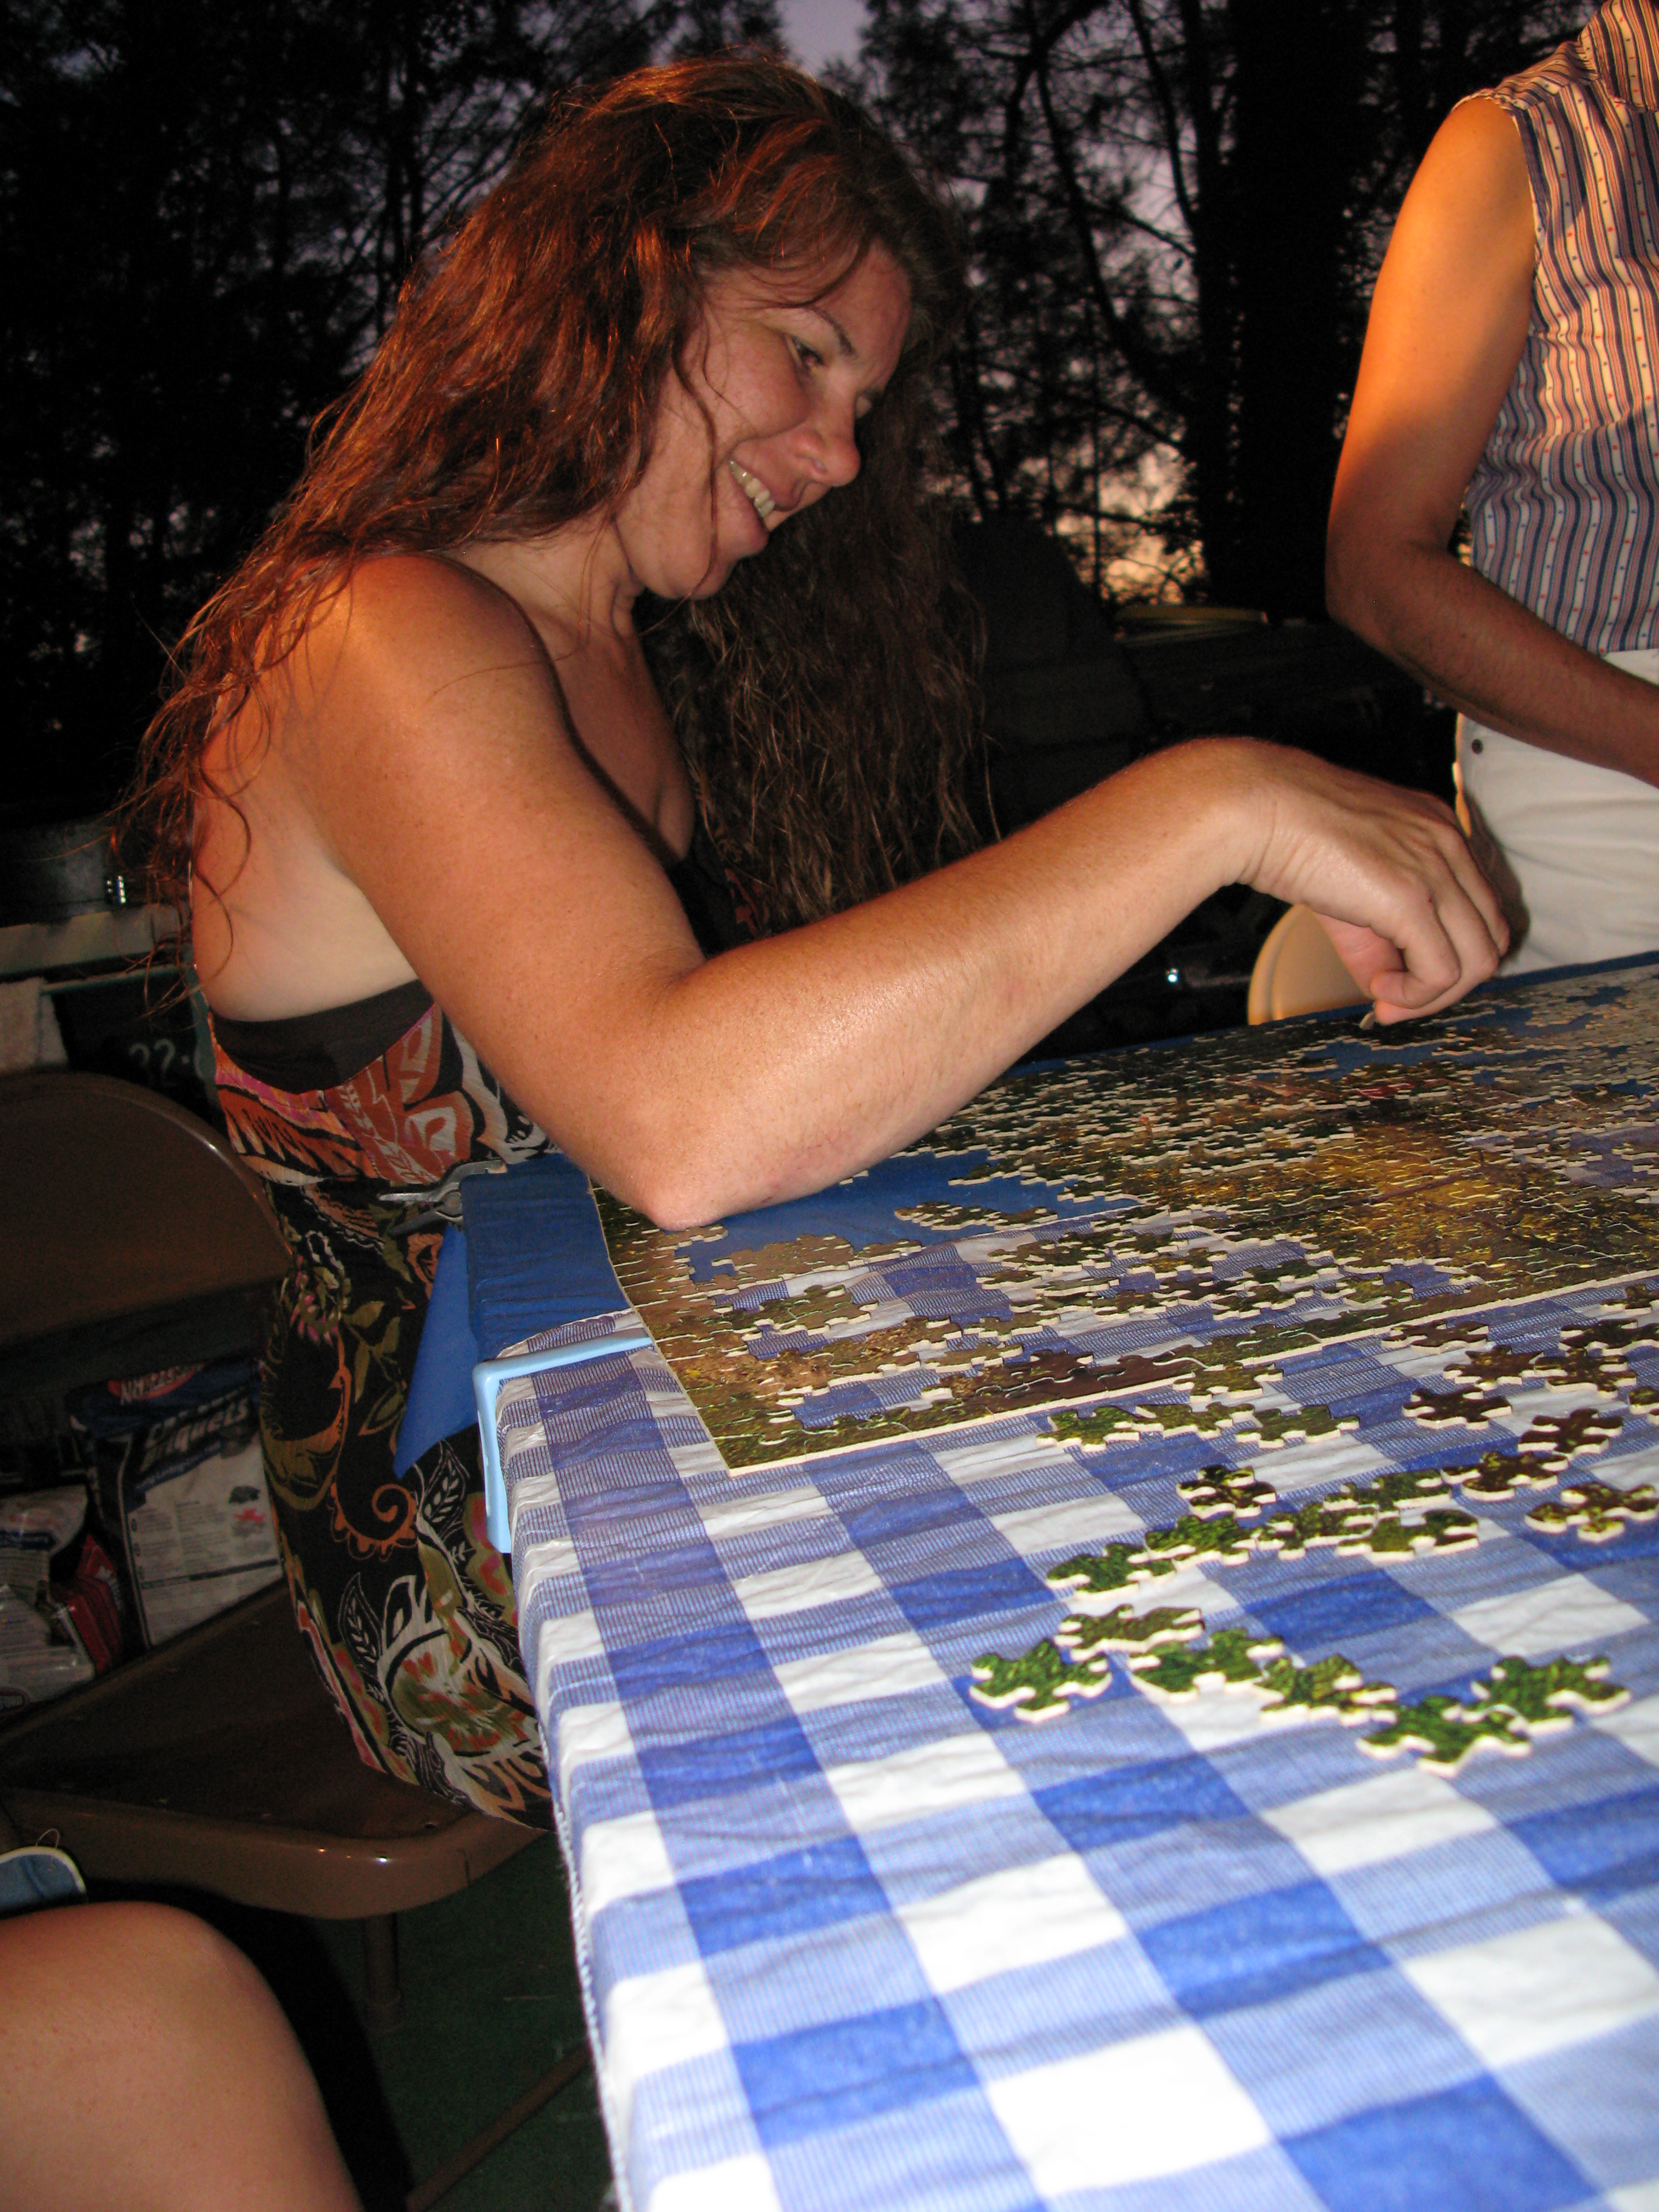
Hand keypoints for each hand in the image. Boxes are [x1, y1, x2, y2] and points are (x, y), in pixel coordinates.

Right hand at [1230, 743, 1509, 1020]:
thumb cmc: (1288, 834)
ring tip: (1387, 997)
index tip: (1404, 978)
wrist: (1257, 809)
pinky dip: (1415, 996)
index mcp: (1439, 831)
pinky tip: (1379, 990)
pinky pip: (1442, 972)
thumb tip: (1387, 989)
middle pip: (1491, 936)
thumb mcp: (1350, 884)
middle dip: (1451, 982)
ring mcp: (1437, 869)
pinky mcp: (1413, 899)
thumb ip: (1379, 935)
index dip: (1451, 954)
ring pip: (1479, 960)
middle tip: (1400, 999)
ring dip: (1435, 995)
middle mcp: (1450, 844)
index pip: (1480, 907)